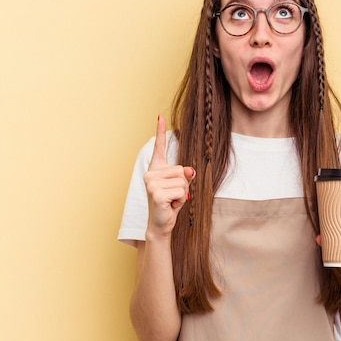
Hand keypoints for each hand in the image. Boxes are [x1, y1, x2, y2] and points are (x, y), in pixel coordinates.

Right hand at [143, 115, 195, 238]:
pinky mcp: (156, 193)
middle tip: (173, 196)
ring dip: (182, 194)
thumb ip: (185, 176)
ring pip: (182, 181)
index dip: (160, 131)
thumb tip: (190, 171)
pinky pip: (180, 191)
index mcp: (156, 169)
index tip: (160, 116)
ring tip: (172, 201)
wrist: (161, 224)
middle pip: (181, 170)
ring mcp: (151, 183)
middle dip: (184, 185)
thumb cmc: (170, 204)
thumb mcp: (180, 187)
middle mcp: (151, 173)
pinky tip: (170, 206)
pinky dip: (180, 201)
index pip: (159, 148)